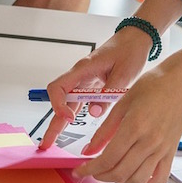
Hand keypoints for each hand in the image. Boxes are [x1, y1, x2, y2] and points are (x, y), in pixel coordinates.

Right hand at [37, 28, 152, 149]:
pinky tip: (69, 129)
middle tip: (46, 142)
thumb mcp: (124, 74)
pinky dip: (72, 116)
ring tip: (53, 141)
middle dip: (52, 122)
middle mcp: (79, 76)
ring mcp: (83, 82)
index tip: (69, 118)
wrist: (135, 39)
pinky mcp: (90, 87)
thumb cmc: (129, 50)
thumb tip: (94, 113)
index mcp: (83, 69)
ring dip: (60, 122)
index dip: (58, 105)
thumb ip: (109, 94)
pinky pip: (77, 103)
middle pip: (58, 100)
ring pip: (66, 104)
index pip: (58, 87)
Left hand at [73, 67, 181, 182]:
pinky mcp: (171, 153)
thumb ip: (103, 131)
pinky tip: (136, 179)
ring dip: (120, 181)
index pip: (107, 158)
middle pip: (120, 173)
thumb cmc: (153, 86)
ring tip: (111, 172)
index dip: (90, 169)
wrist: (180, 83)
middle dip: (101, 176)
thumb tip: (89, 150)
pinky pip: (160, 179)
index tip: (80, 170)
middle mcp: (149, 142)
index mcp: (134, 127)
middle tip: (93, 170)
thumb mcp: (121, 104)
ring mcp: (162, 150)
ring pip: (137, 179)